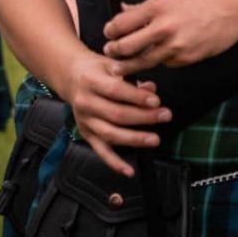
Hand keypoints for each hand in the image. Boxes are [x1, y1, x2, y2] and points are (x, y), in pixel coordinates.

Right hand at [59, 52, 169, 176]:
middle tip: (166, 116)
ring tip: (155, 139)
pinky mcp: (86, 135)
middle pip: (116, 114)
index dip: (137, 97)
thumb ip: (133, 76)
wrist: (71, 76)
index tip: (156, 101)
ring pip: (110, 134)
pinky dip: (115, 163)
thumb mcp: (114, 65)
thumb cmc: (98, 70)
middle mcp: (85, 103)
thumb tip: (152, 89)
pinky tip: (129, 170)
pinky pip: (101, 151)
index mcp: (91, 81)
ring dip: (134, 138)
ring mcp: (84, 121)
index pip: (116, 90)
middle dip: (144, 117)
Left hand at [102, 0, 237, 75]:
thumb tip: (124, 10)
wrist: (235, 8)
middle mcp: (164, 28)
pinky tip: (161, 54)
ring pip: (143, 61)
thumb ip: (145, 6)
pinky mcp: (186, 59)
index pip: (120, 24)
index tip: (109, 33)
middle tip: (111, 51)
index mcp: (157, 7)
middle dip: (114, 51)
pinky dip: (161, 60)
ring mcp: (175, 46)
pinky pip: (165, 63)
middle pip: (125, 47)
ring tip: (123, 65)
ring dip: (130, 64)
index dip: (110, 31)